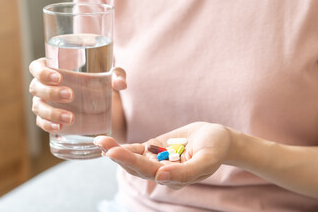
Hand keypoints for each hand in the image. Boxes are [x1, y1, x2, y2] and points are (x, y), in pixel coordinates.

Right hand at [29, 58, 126, 132]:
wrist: (98, 99)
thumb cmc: (97, 79)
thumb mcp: (108, 74)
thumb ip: (116, 75)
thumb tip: (121, 84)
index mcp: (52, 68)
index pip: (37, 67)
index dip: (42, 72)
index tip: (58, 77)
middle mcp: (44, 85)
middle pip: (37, 87)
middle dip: (51, 92)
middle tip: (70, 95)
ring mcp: (44, 103)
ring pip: (38, 107)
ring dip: (52, 112)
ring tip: (71, 118)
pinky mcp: (48, 118)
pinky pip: (42, 123)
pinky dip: (48, 126)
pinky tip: (59, 128)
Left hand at [94, 122, 233, 188]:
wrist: (218, 138)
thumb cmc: (215, 149)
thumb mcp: (206, 161)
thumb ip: (184, 173)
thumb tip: (160, 177)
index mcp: (173, 178)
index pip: (148, 171)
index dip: (130, 161)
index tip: (113, 152)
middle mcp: (162, 172)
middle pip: (135, 165)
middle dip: (118, 155)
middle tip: (101, 143)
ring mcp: (157, 160)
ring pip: (133, 157)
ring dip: (116, 149)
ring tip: (99, 140)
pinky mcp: (155, 148)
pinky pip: (137, 149)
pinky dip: (124, 146)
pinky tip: (108, 143)